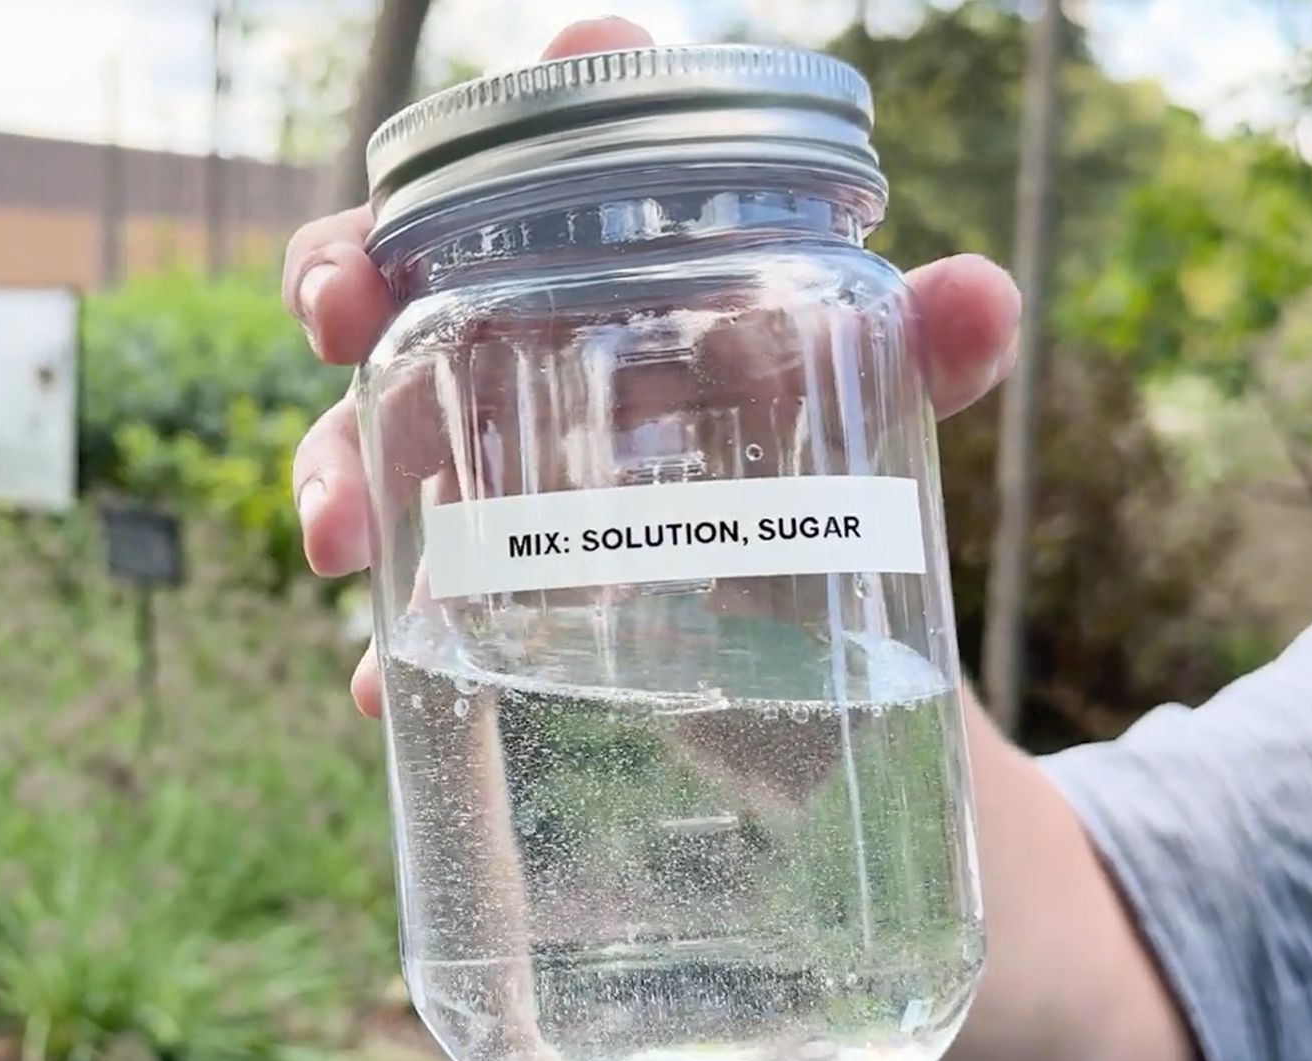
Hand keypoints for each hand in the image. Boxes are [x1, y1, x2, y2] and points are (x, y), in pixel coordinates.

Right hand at [282, 15, 1023, 718]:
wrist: (818, 657)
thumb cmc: (816, 479)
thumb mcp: (880, 423)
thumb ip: (924, 360)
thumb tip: (982, 294)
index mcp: (600, 279)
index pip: (523, 174)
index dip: (491, 130)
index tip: (496, 123)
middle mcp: (515, 360)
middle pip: (393, 287)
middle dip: (337, 278)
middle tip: (339, 318)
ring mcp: (476, 482)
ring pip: (363, 442)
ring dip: (329, 472)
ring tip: (340, 538)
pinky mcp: (474, 604)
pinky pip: (408, 615)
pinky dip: (391, 649)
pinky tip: (386, 686)